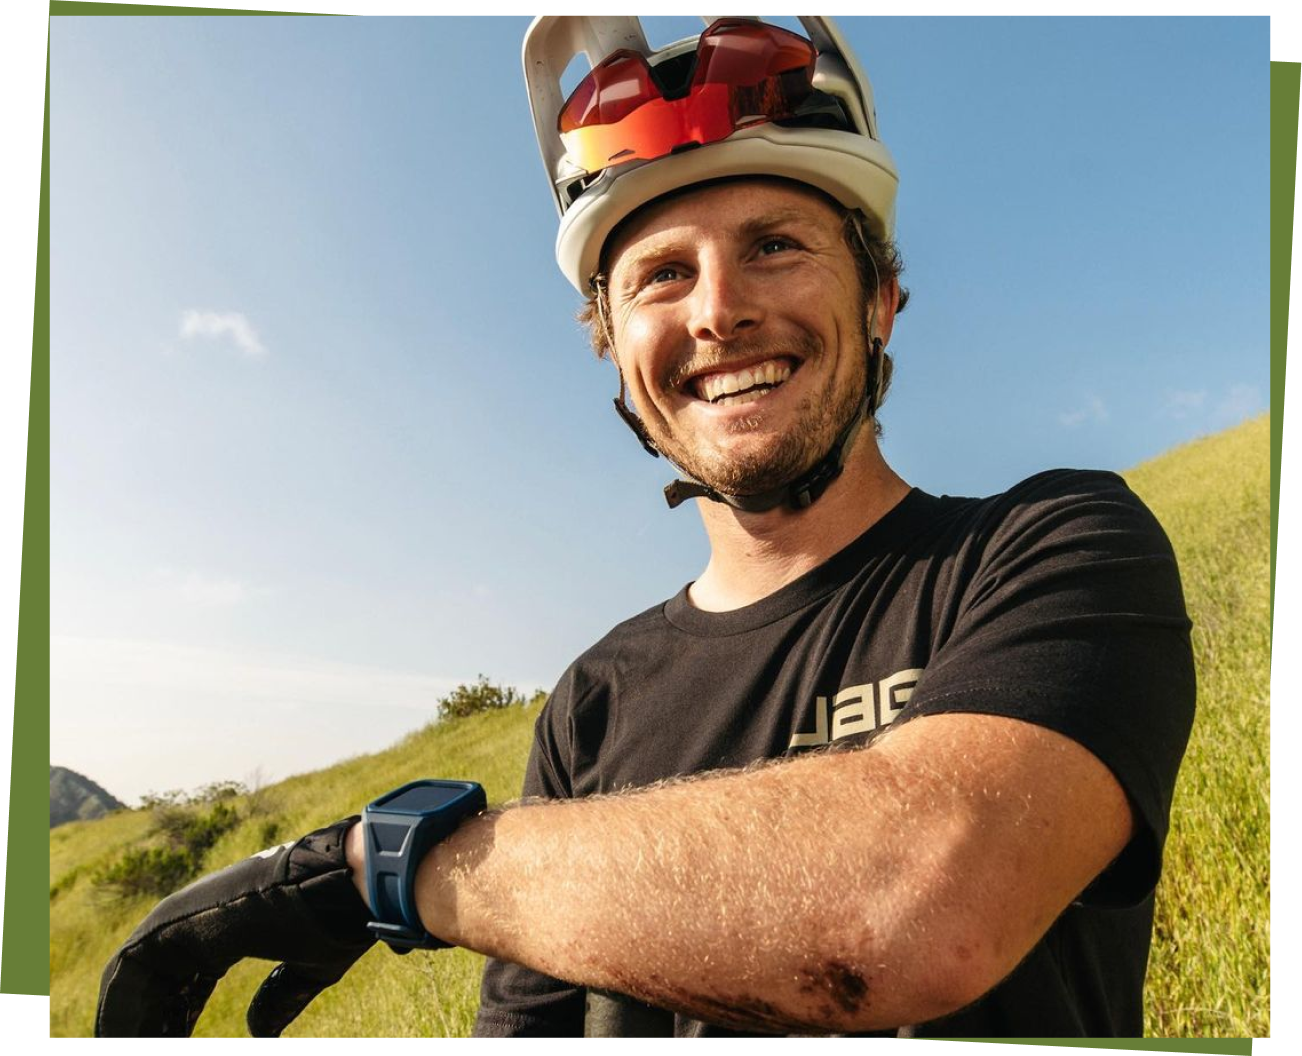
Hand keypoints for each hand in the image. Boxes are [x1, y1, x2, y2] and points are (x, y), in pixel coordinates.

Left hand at [96, 817, 376, 1037]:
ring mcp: (186, 915)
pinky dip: (122, 1009)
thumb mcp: (308, 969)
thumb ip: (280, 997)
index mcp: (230, 930)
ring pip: (135, 977)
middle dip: (150, 1024)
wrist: (345, 882)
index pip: (188, 983)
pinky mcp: (174, 918)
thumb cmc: (336, 919)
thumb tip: (258, 1032)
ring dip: (130, 1021)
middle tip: (154, 1047)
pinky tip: (125, 1035)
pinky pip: (129, 970)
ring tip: (129, 1044)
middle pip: (158, 982)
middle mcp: (201, 920)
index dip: (177, 1021)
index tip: (175, 1045)